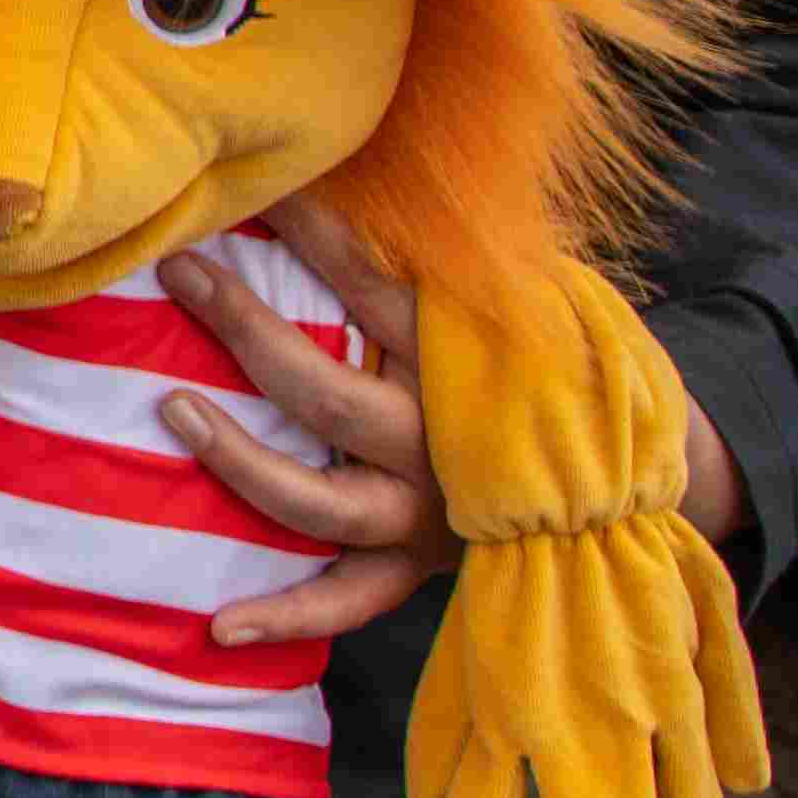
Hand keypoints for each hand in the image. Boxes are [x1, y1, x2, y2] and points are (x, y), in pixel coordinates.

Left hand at [169, 198, 753, 650]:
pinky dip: (285, 617)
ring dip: (239, 460)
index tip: (248, 187)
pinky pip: (343, 600)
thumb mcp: (513, 298)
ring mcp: (424, 512)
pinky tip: (218, 624)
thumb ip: (441, 253)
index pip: (376, 286)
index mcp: (465, 364)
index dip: (313, 233)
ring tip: (172, 407)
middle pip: (327, 392)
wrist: (625, 486)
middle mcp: (440, 441)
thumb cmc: (542, 369)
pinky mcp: (413, 566)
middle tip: (180, 272)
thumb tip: (351, 173)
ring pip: (318, 499)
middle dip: (247, 331)